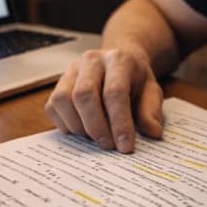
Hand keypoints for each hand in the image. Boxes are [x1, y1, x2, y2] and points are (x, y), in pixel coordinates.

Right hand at [44, 48, 163, 152]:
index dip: (119, 123)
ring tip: (96, 139)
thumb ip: (151, 111)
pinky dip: (66, 125)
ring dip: (79, 127)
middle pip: (84, 95)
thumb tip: (153, 133)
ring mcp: (71, 70)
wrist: (118, 61)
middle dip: (96, 127)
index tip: (125, 147)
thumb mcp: (151, 91)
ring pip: (64, 100)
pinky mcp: (58, 83)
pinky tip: (83, 131)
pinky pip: (53, 107)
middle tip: (109, 147)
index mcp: (118, 60)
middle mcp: (91, 60)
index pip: (114, 92)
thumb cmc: (135, 80)